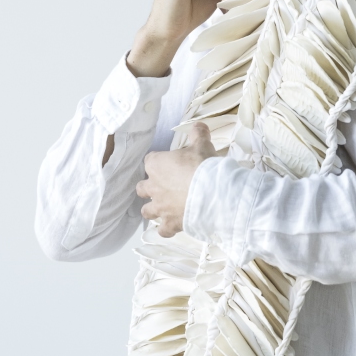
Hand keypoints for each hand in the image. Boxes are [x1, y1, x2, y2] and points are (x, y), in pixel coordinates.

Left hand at [135, 122, 215, 237]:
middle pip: (142, 187)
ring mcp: (160, 207)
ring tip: (164, 208)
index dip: (159, 161)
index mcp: (156, 165)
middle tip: (166, 185)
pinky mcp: (170, 223)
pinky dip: (167, 229)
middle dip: (150, 187)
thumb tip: (200, 126)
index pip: (150, 160)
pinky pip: (163, 230)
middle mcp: (153, 187)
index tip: (171, 162)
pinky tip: (173, 226)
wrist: (212, 194)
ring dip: (153, 209)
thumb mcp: (202, 145)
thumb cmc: (203, 166)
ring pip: (147, 210)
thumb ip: (198, 134)